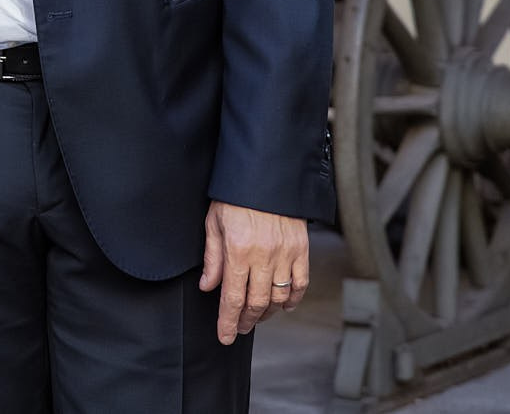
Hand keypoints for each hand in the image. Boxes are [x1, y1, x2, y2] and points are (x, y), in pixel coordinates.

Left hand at [199, 200, 308, 343]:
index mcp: (238, 251)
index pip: (232, 297)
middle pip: (257, 302)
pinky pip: (300, 282)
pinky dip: (294, 298)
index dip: (228, 321)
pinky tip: (285, 305)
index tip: (225, 336)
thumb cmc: (235, 196)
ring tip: (257, 316)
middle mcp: (264, 256)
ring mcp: (286, 254)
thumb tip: (207, 286)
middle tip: (239, 327)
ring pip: (279, 297)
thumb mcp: (214, 223)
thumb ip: (212, 258)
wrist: (266, 174)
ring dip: (268, 312)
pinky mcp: (302, 249)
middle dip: (246, 320)